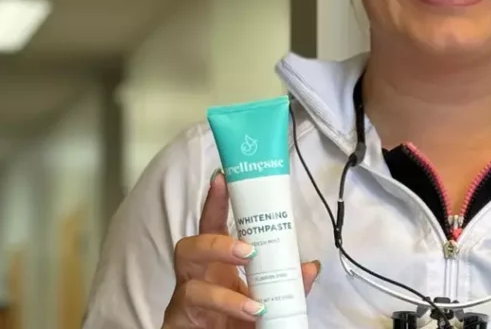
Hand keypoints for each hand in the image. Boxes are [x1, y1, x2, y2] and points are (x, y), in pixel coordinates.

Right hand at [162, 171, 319, 327]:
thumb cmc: (240, 320)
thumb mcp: (268, 298)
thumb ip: (286, 284)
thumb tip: (310, 267)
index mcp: (216, 266)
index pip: (211, 227)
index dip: (214, 202)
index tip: (222, 177)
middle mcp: (196, 279)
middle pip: (189, 248)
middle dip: (216, 245)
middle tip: (248, 250)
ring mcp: (185, 303)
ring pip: (189, 287)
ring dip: (224, 294)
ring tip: (257, 304)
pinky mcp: (180, 324)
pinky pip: (196, 315)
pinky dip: (226, 314)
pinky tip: (250, 315)